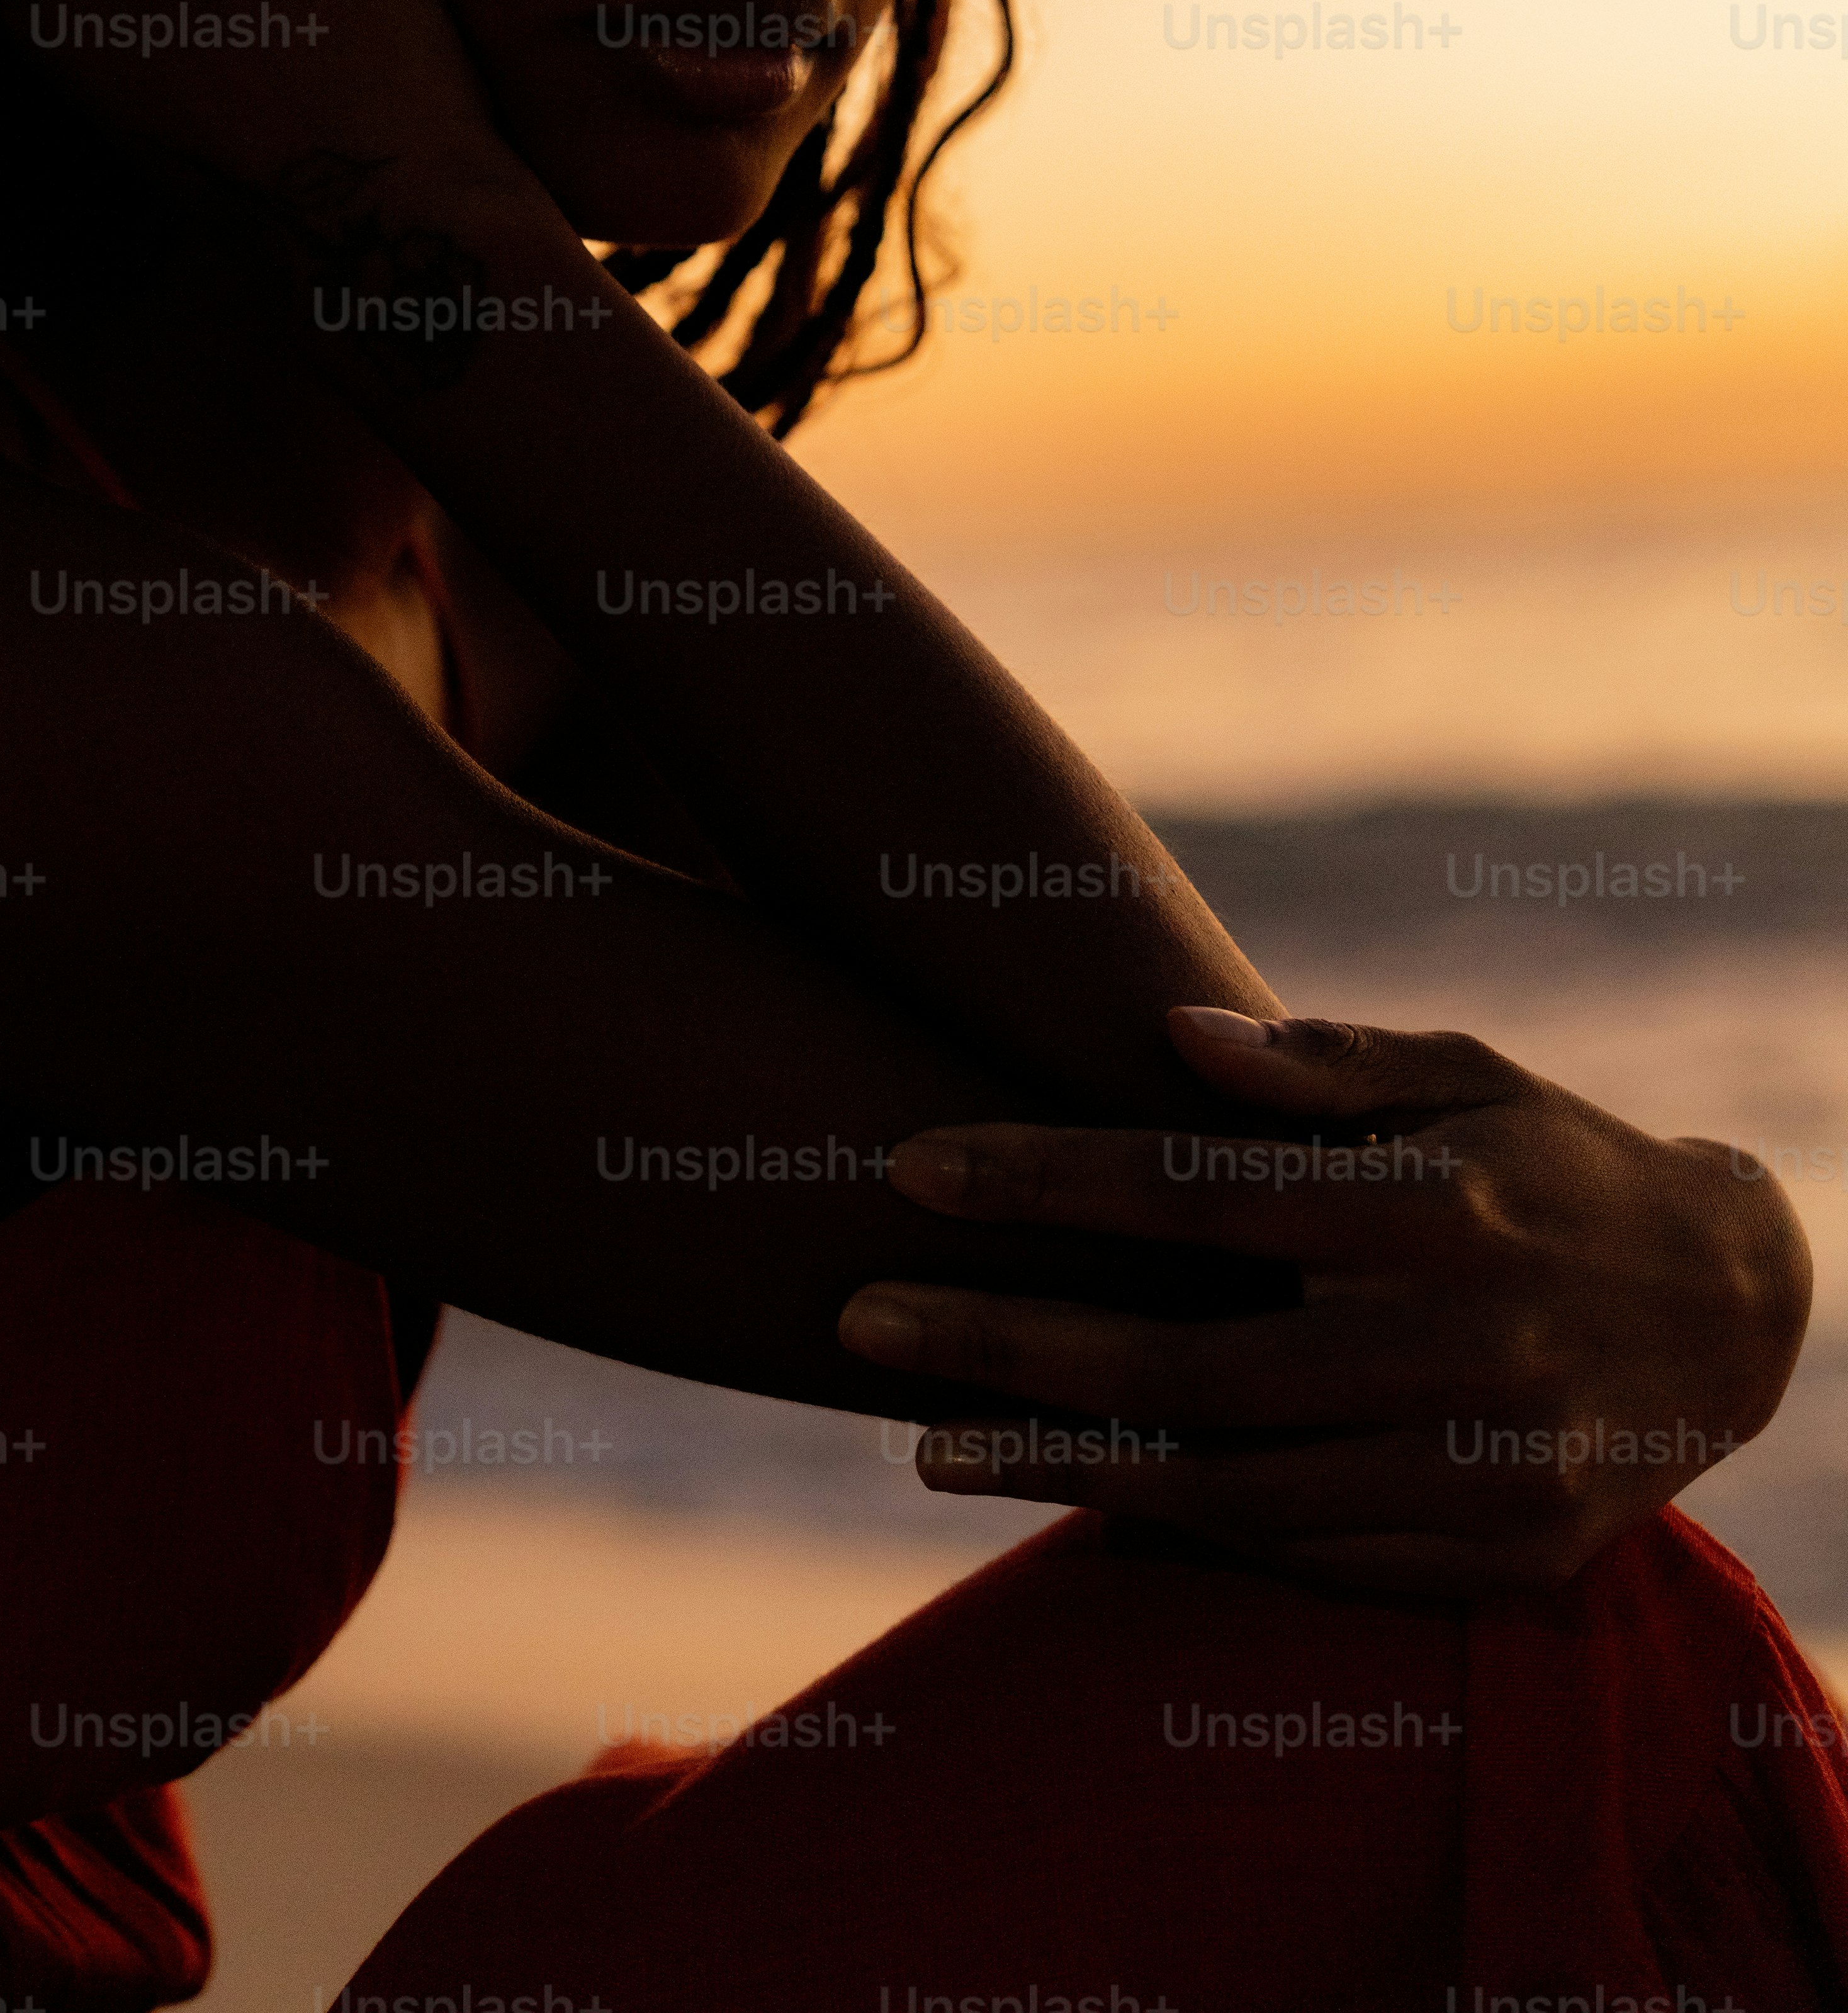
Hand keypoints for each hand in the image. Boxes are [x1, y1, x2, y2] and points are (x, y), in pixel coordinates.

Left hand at [836, 1004, 1814, 1599]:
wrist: (1734, 1313)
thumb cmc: (1560, 1158)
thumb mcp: (1469, 1071)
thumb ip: (1323, 1065)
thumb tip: (1172, 1032)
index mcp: (1438, 1205)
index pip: (1201, 1195)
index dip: (1046, 1177)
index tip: (909, 1165)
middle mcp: (1454, 1345)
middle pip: (1188, 1359)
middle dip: (1008, 1340)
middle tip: (860, 1315)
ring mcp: (1476, 1471)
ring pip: (1229, 1487)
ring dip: (1059, 1462)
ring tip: (917, 1439)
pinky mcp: (1494, 1561)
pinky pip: (1306, 1561)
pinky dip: (1181, 1532)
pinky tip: (1071, 1492)